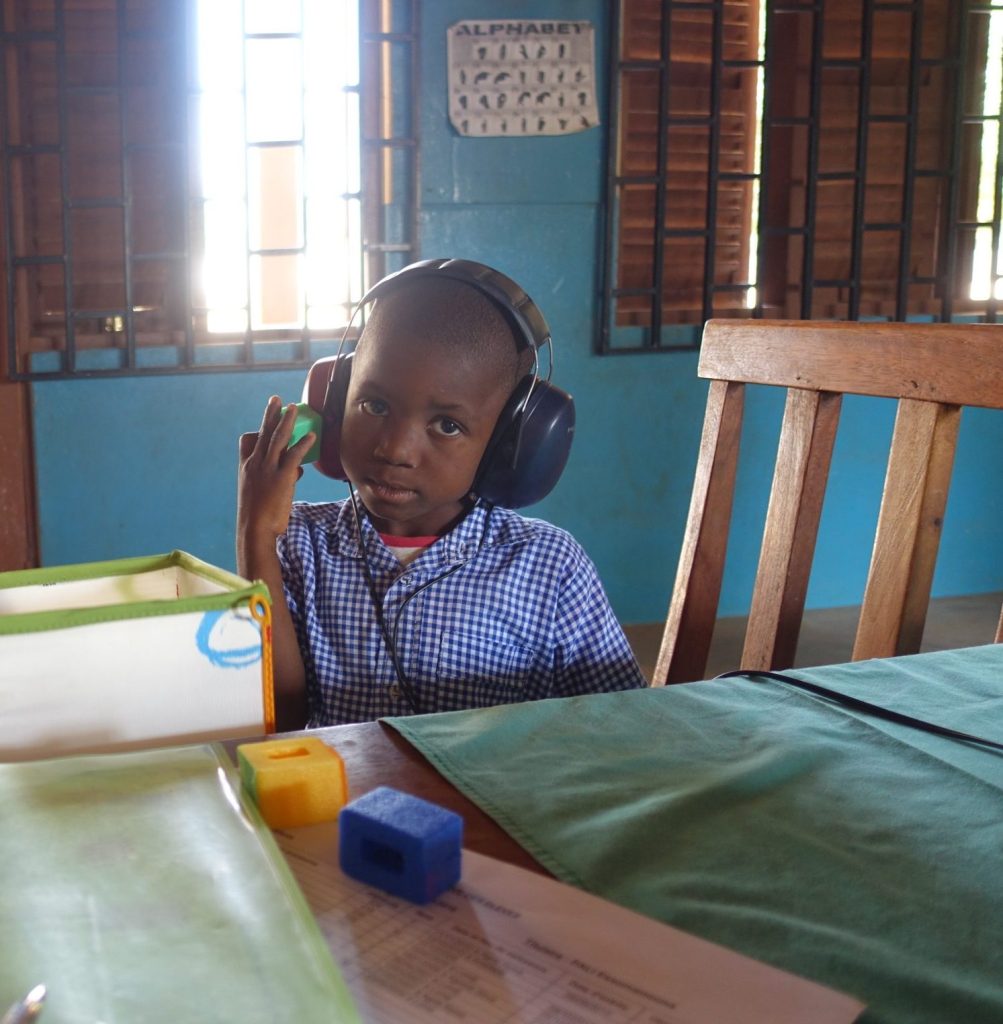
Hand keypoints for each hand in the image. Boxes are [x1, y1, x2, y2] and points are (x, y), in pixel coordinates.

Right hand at [237, 396, 314, 542]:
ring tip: (293, 407)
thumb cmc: (258, 517)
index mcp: (247, 468)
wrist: (254, 530)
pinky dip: (303, 444)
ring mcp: (267, 469)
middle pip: (263, 433)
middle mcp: (255, 465)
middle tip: (276, 399)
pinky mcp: (281, 477)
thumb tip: (297, 470)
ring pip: (277, 439)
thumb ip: (280, 478)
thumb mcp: (264, 495)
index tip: (265, 419)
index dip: (257, 430)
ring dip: (286, 421)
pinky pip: (293, 456)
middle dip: (270, 414)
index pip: (248, 443)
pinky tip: (311, 436)